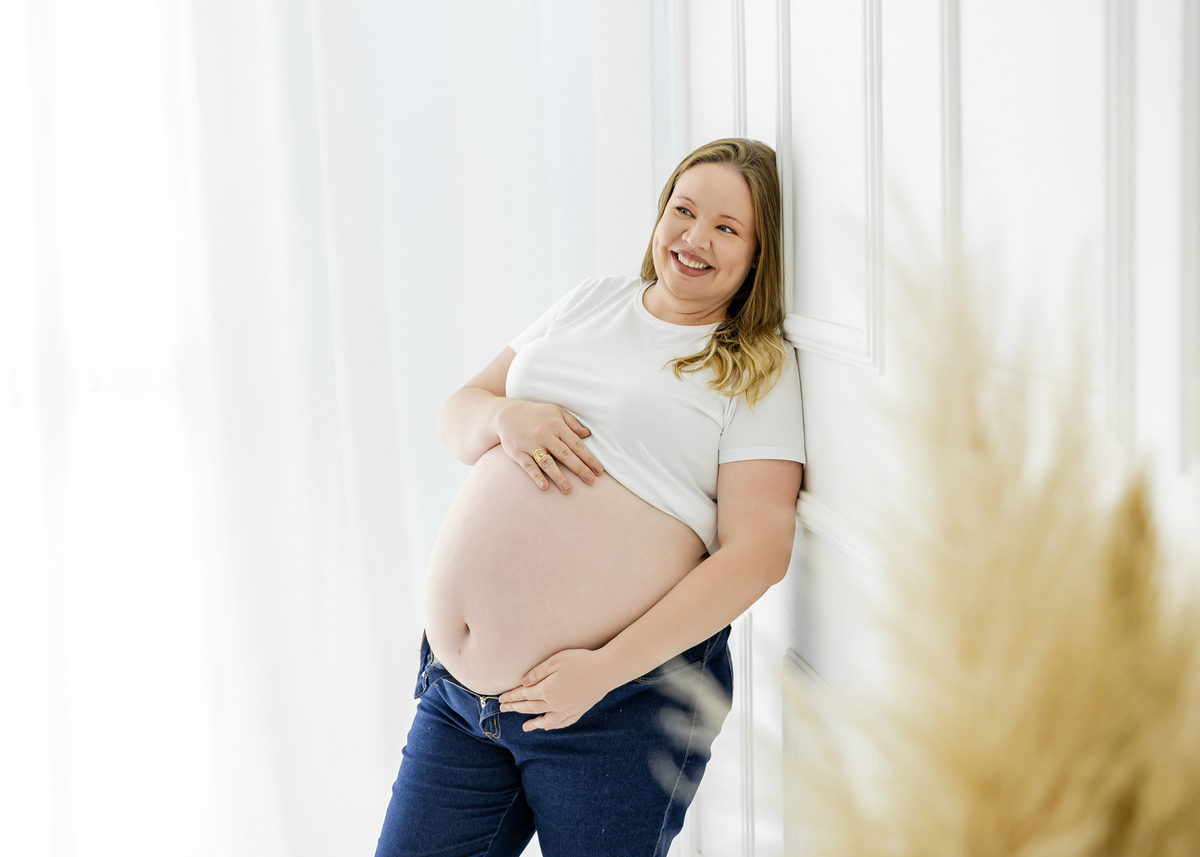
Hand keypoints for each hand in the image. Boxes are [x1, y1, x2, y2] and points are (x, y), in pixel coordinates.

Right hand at [494, 400, 603, 492]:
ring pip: (547, 462)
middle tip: (591, 481)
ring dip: (558, 477)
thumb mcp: (556, 412)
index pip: (576, 444)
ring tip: (569, 489)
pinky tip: (544, 486)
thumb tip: (588, 434)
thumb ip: (572, 423)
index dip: (588, 458)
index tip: (599, 470)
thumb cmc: (536, 414)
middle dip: (579, 468)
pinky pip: (528, 466)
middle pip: (565, 454)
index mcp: (556, 425)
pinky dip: (536, 476)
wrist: (506, 414)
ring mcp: (530, 444)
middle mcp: (544, 435)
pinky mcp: (518, 452)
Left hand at [498, 648, 615, 730]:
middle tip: (504, 710)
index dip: (511, 697)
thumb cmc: (580, 661)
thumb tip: (523, 683)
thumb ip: (537, 673)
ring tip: (524, 727)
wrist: (606, 671)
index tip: (501, 699)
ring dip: (533, 724)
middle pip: (531, 708)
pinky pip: (562, 723)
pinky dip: (553, 726)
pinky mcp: (578, 711)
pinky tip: (549, 727)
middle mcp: (554, 704)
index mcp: (546, 691)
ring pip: (546, 720)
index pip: (524, 695)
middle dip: (516, 708)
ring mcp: (567, 710)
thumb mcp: (555, 661)